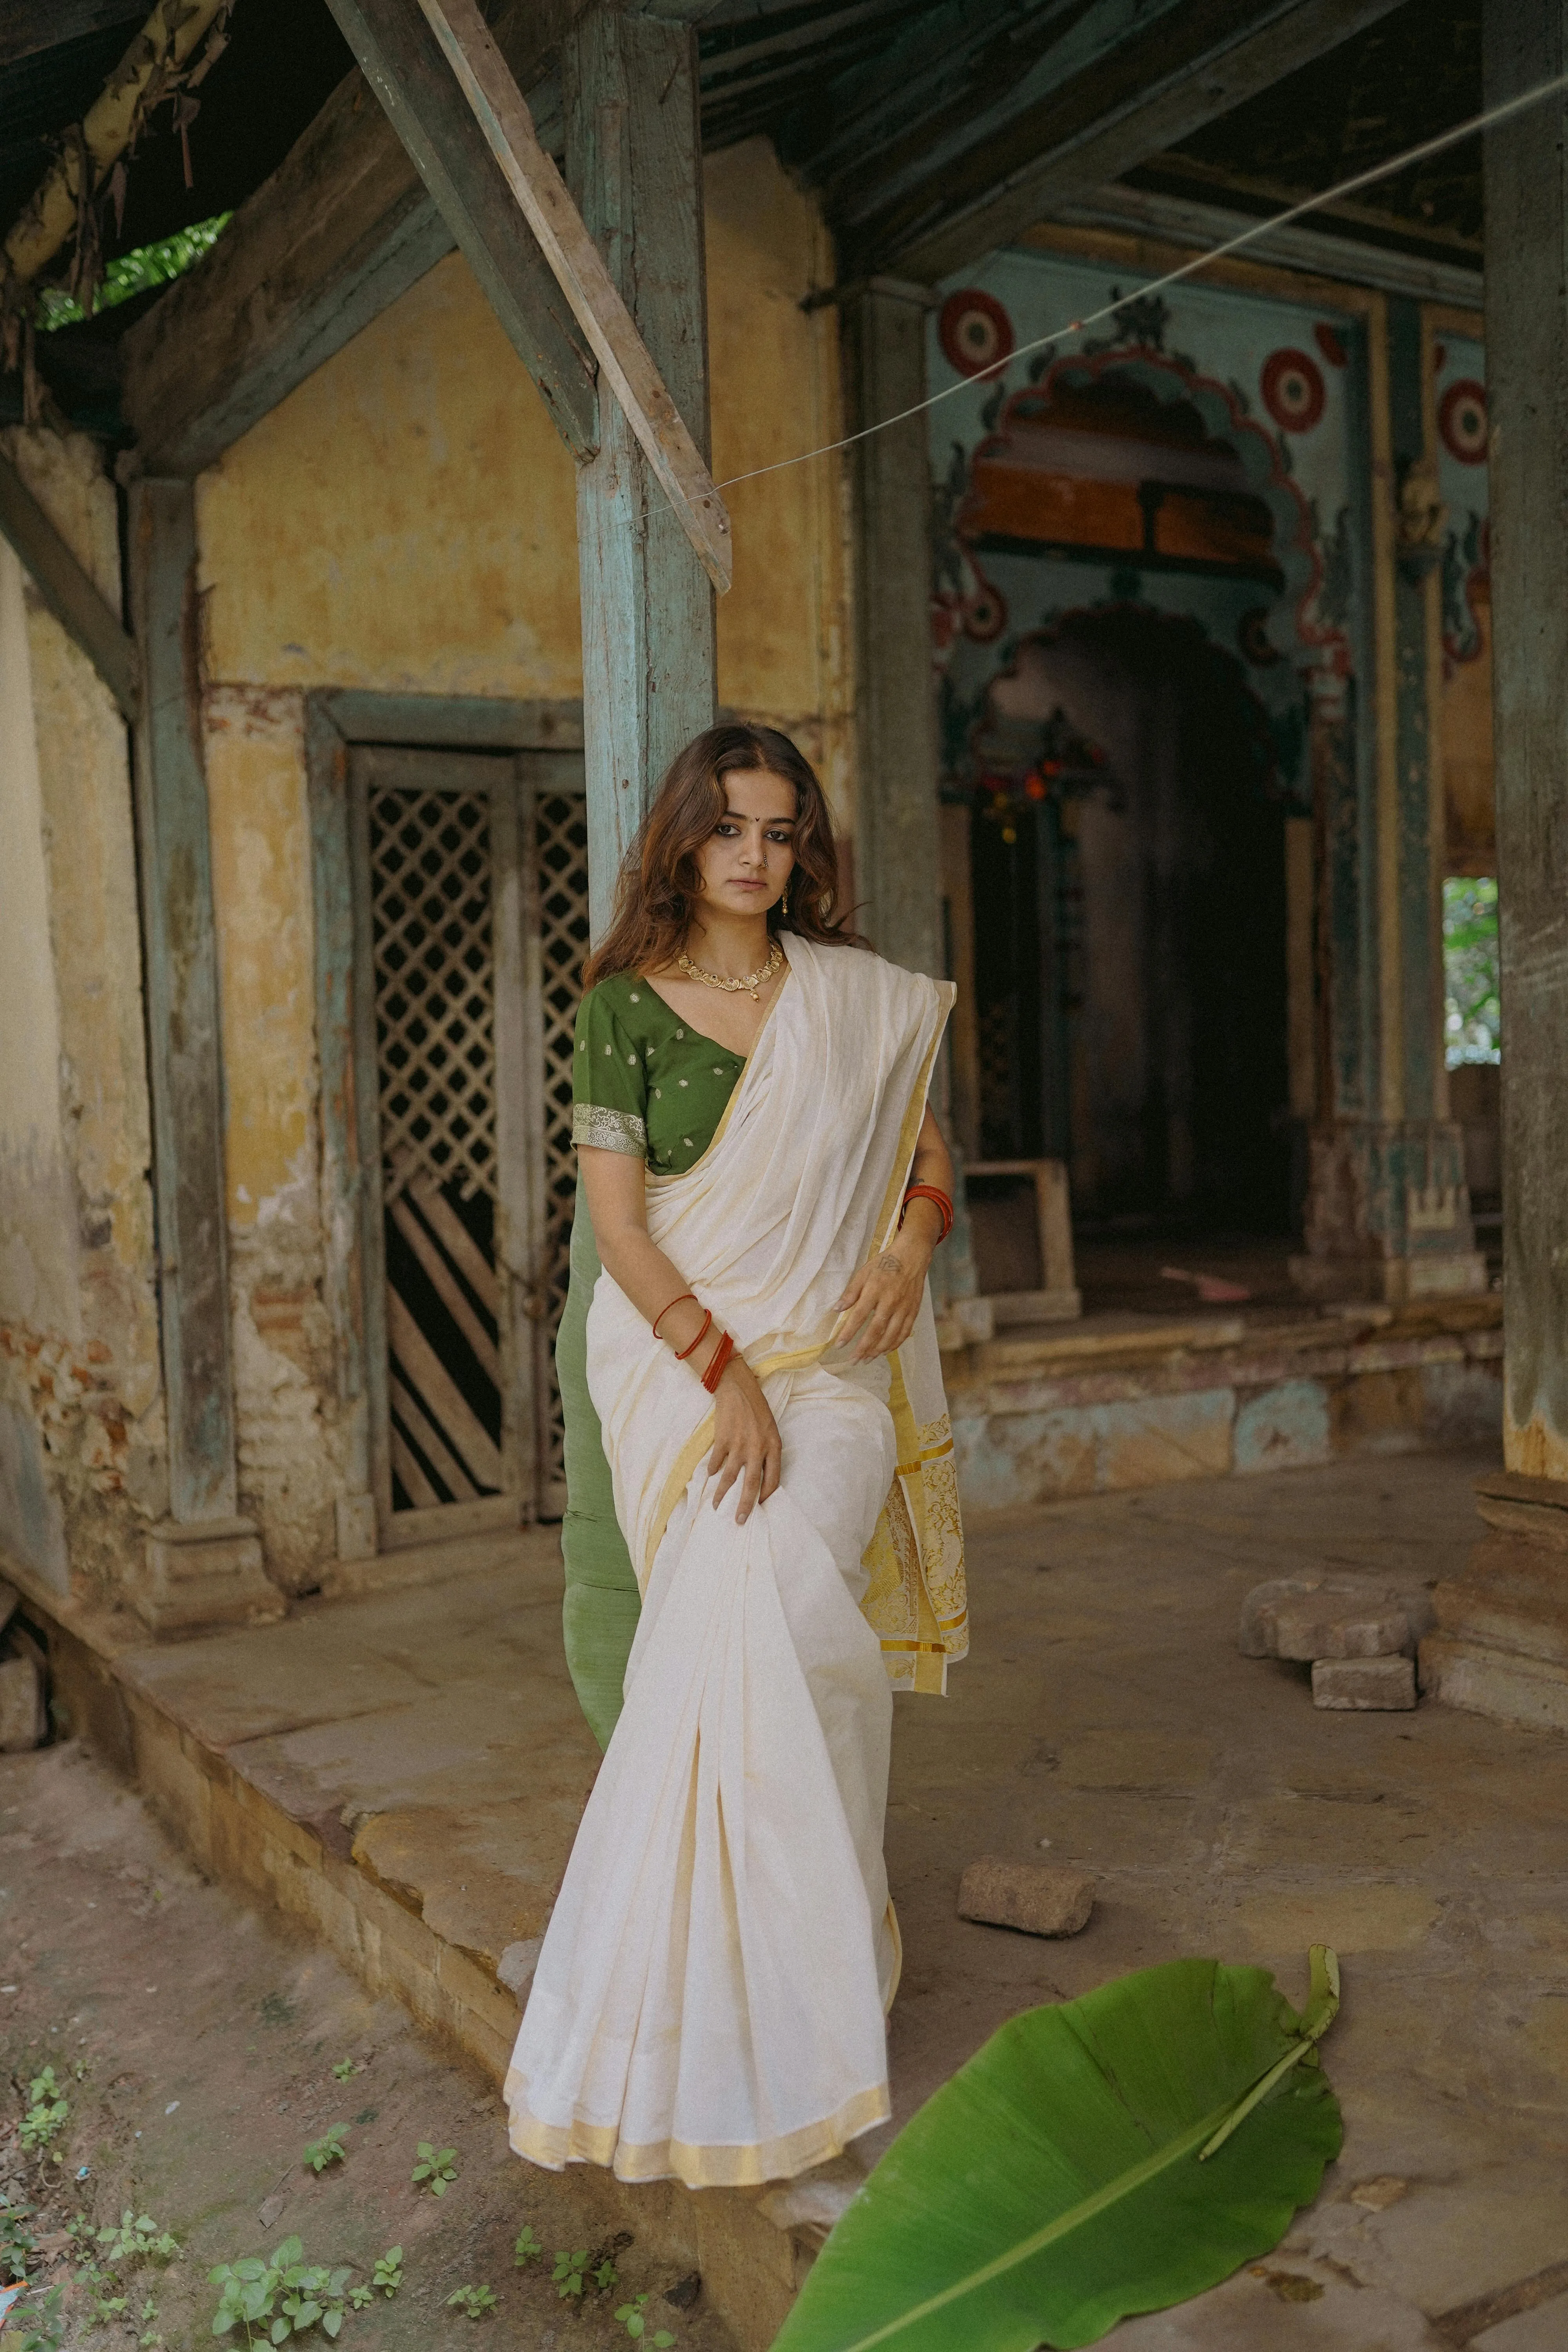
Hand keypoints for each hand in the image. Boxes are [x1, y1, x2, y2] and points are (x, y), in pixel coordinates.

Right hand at [706, 1354, 781, 1524]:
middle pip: (751, 1485)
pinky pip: (716, 1463)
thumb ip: (767, 1453)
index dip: (766, 1496)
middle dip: (745, 1506)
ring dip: (721, 1494)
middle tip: (739, 1521)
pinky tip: (709, 1476)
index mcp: (773, 1446)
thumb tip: (759, 1478)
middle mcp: (757, 1449)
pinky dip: (711, 1471)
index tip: (759, 1507)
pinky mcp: (722, 1440)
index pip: (773, 1480)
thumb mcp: (770, 1430)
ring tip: (716, 1506)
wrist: (737, 1388)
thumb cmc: (756, 1409)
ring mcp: (739, 1445)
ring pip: (729, 1478)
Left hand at [835, 1245, 928, 1361]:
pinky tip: (886, 1351)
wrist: (912, 1257)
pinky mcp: (913, 1311)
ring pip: (891, 1335)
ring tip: (867, 1359)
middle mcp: (891, 1301)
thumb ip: (850, 1292)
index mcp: (875, 1290)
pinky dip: (895, 1344)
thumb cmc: (885, 1264)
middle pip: (876, 1330)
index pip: (859, 1316)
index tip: (839, 1345)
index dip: (849, 1332)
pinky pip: (905, 1332)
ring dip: (878, 1350)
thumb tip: (836, 1309)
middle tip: (853, 1360)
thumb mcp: (863, 1273)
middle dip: (863, 1348)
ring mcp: (904, 1308)